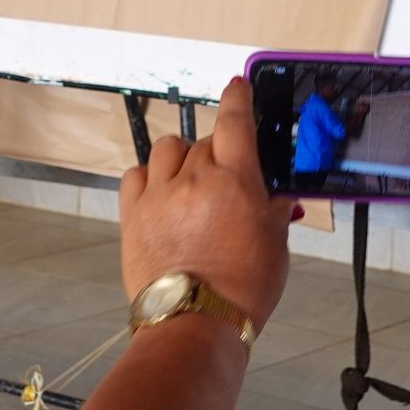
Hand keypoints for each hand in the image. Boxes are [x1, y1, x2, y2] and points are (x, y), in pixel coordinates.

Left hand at [120, 78, 295, 333]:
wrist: (195, 323)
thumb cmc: (242, 288)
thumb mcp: (275, 243)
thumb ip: (272, 207)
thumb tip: (274, 189)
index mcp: (235, 180)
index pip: (235, 119)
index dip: (237, 97)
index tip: (237, 86)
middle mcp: (194, 178)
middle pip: (204, 141)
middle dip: (217, 153)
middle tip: (226, 179)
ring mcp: (159, 195)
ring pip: (167, 149)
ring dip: (181, 156)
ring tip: (190, 180)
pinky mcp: (133, 215)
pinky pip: (136, 174)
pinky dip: (149, 176)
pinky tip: (161, 192)